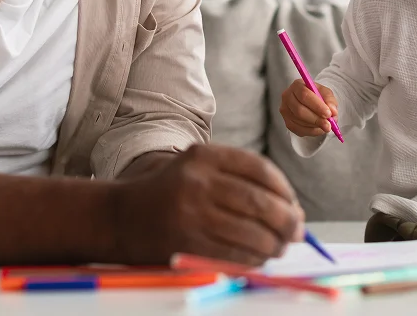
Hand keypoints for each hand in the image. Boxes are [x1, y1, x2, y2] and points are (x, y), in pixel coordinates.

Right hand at [114, 144, 303, 266]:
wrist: (119, 217)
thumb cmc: (171, 193)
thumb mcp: (198, 169)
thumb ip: (239, 180)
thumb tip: (292, 209)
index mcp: (204, 155)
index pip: (259, 169)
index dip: (284, 190)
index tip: (294, 205)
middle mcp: (197, 181)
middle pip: (259, 202)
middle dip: (286, 220)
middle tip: (297, 231)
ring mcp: (190, 213)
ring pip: (250, 232)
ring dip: (273, 244)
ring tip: (279, 247)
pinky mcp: (185, 244)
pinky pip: (233, 255)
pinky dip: (254, 260)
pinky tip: (259, 259)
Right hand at [279, 79, 337, 136]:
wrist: (310, 102)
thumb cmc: (317, 96)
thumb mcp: (326, 93)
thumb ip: (330, 100)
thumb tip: (333, 111)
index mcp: (297, 85)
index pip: (305, 95)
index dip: (317, 106)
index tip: (328, 114)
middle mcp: (288, 97)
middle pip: (299, 110)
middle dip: (316, 119)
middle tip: (328, 125)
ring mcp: (285, 110)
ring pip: (299, 121)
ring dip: (315, 126)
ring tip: (326, 126)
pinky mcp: (287, 122)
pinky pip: (299, 130)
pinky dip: (312, 131)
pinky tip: (319, 128)